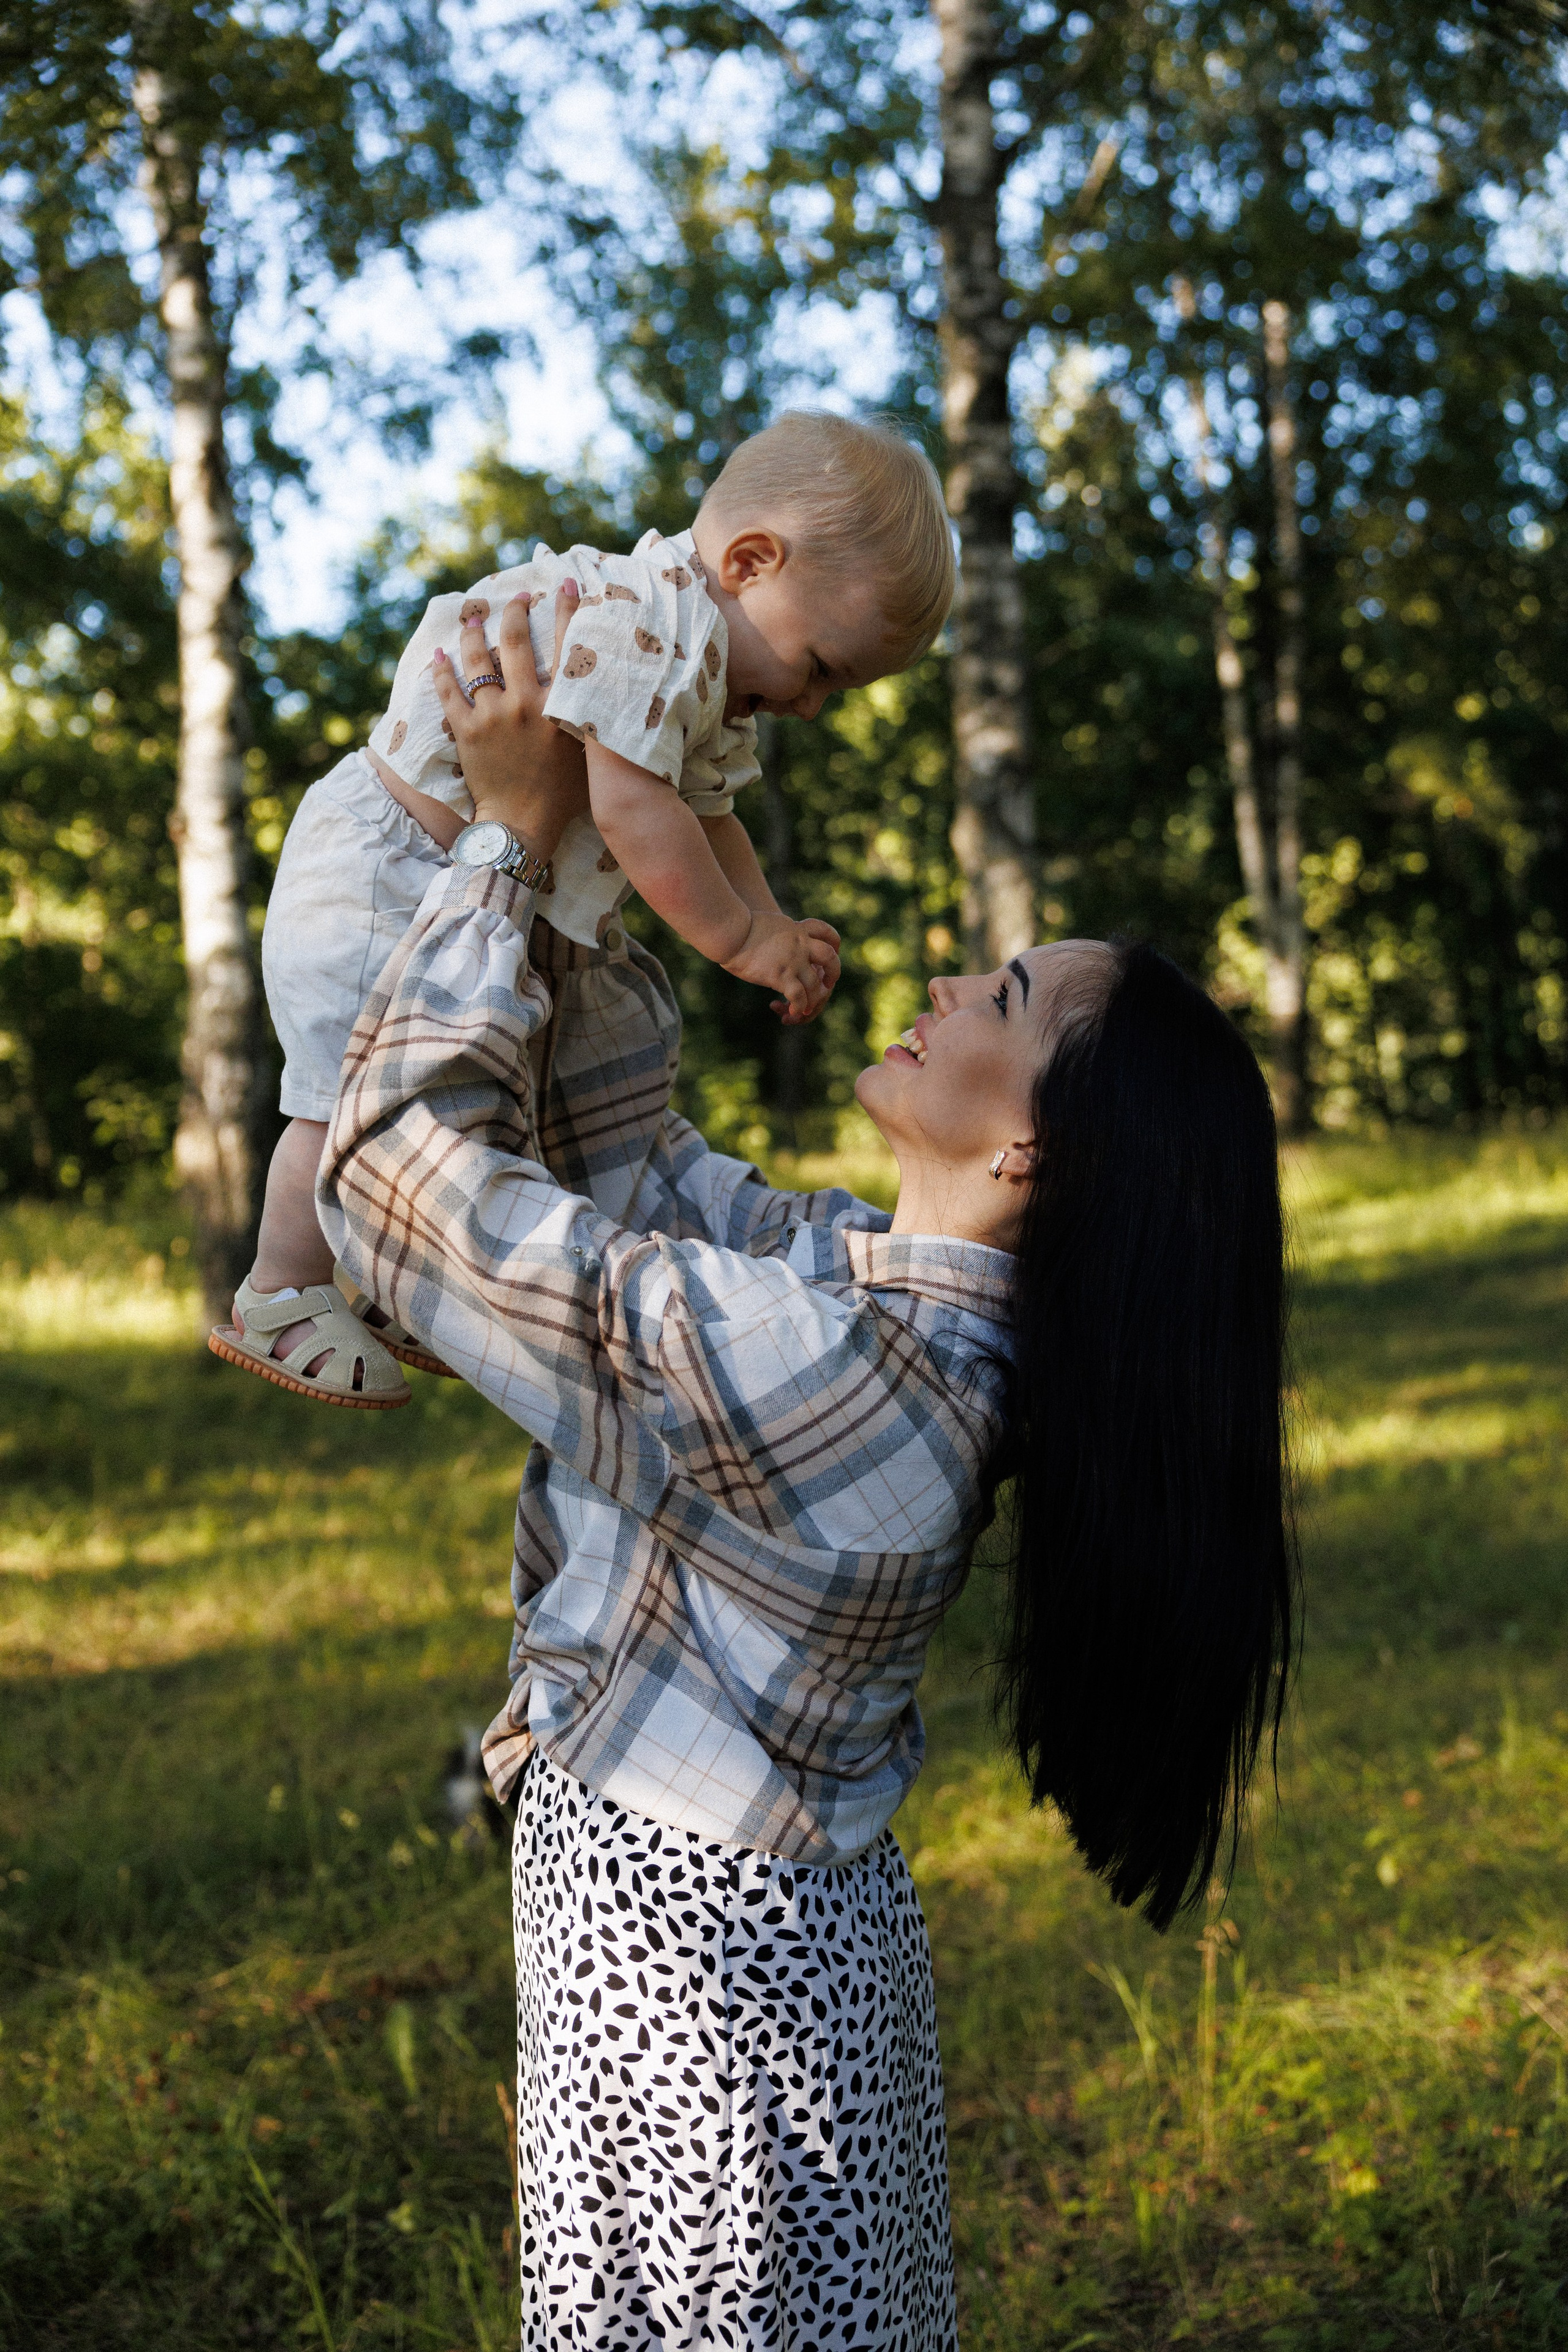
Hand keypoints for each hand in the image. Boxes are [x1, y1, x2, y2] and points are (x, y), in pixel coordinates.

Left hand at [431, 583, 589, 863]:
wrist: (524, 825)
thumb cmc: (564, 794)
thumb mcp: (588, 751)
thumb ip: (590, 716)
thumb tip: (601, 687)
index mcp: (559, 706)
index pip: (564, 646)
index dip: (566, 611)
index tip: (563, 585)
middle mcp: (525, 703)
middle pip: (515, 642)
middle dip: (514, 613)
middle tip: (514, 600)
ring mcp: (492, 715)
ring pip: (476, 659)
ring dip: (472, 633)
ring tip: (471, 618)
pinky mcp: (466, 731)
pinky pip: (448, 692)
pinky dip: (441, 672)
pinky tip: (439, 656)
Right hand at [723, 910, 839, 1022]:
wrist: (731, 932)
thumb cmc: (739, 926)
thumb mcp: (768, 922)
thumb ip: (780, 931)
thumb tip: (776, 934)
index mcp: (797, 929)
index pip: (825, 931)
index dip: (834, 942)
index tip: (834, 950)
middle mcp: (800, 944)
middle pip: (830, 957)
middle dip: (833, 972)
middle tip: (828, 983)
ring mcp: (793, 961)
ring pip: (815, 984)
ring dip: (814, 999)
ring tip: (806, 1007)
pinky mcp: (781, 976)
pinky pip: (798, 996)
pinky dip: (799, 1007)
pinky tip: (793, 1012)